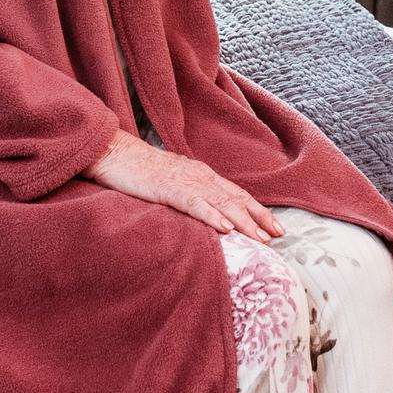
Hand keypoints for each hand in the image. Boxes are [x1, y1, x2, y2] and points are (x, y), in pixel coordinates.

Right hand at [83, 132, 284, 242]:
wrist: (114, 154)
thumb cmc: (139, 171)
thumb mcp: (172, 183)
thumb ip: (191, 195)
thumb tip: (208, 216)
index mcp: (201, 175)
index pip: (236, 194)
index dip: (258, 210)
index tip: (275, 227)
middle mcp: (199, 176)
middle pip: (236, 198)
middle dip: (259, 218)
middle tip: (279, 236)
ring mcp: (185, 181)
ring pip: (221, 203)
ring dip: (244, 222)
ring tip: (261, 238)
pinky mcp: (168, 188)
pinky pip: (194, 203)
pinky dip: (212, 215)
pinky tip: (225, 228)